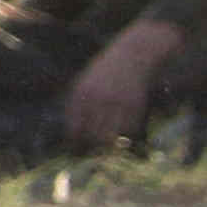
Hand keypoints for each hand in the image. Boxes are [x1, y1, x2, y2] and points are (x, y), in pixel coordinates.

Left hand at [62, 23, 173, 153]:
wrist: (132, 54)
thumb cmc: (105, 71)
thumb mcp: (84, 83)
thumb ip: (77, 105)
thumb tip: (72, 134)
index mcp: (81, 93)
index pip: (75, 127)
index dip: (75, 142)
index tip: (76, 149)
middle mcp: (98, 99)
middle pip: (92, 136)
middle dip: (92, 147)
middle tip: (94, 151)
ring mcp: (117, 103)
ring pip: (111, 136)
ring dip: (108, 144)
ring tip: (108, 145)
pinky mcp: (135, 105)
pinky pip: (128, 130)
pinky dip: (125, 135)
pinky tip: (123, 132)